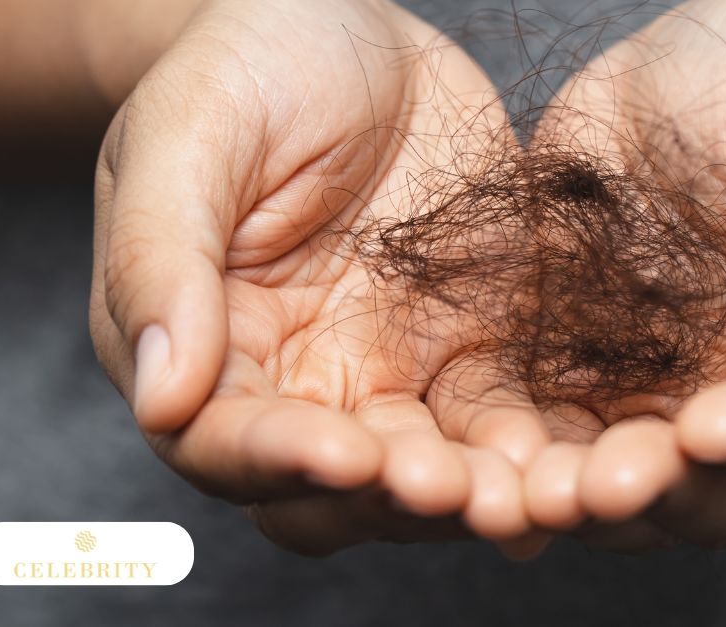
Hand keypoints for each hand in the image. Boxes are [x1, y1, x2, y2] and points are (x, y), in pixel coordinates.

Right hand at [89, 0, 534, 553]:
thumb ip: (160, 259)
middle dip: (386, 499)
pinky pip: (499, 419)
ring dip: (469, 496)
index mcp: (209, 346)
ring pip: (422, 473)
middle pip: (330, 488)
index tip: (346, 455)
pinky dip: (528, 451)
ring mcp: (390, 371)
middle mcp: (297, 380)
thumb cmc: (245, 69)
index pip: (224, 442)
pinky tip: (566, 463)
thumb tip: (162, 397)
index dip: (280, 460)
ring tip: (520, 497)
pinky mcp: (469, 349)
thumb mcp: (185, 138)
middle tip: (446, 489)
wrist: (351, 32)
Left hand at [517, 0, 725, 548]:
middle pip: (709, 494)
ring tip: (530, 486)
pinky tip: (472, 450)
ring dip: (571, 493)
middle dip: (659, 493)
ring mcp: (649, 394)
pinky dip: (504, 447)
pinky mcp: (569, 365)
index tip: (715, 426)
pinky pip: (534, 421)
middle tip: (607, 482)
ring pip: (613, 478)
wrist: (712, 63)